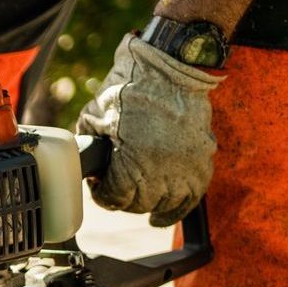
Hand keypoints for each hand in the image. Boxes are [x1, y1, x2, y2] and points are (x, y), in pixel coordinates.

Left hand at [77, 34, 223, 227]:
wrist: (171, 68)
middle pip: (138, 204)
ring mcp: (186, 168)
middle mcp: (163, 171)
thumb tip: (84, 166)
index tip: (98, 186)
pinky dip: (175, 210)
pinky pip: (190, 198)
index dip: (102, 194)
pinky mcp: (203, 161)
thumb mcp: (94, 116)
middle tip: (115, 185)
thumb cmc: (130, 88)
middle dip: (122, 197)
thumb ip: (87, 144)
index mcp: (134, 162)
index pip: (115, 198)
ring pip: (163, 204)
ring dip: (147, 202)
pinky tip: (159, 218)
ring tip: (136, 195)